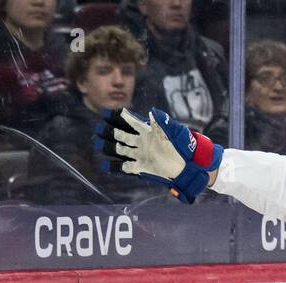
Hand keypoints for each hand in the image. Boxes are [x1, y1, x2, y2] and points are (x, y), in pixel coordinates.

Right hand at [95, 108, 221, 203]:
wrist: (188, 167)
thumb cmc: (184, 147)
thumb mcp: (175, 132)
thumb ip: (163, 122)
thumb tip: (153, 111)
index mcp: (149, 132)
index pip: (131, 122)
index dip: (119, 117)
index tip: (107, 113)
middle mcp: (142, 142)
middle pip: (122, 135)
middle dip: (109, 131)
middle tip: (97, 128)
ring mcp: (141, 155)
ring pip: (121, 150)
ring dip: (109, 147)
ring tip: (97, 144)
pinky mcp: (142, 168)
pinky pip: (125, 167)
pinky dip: (115, 166)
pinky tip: (104, 164)